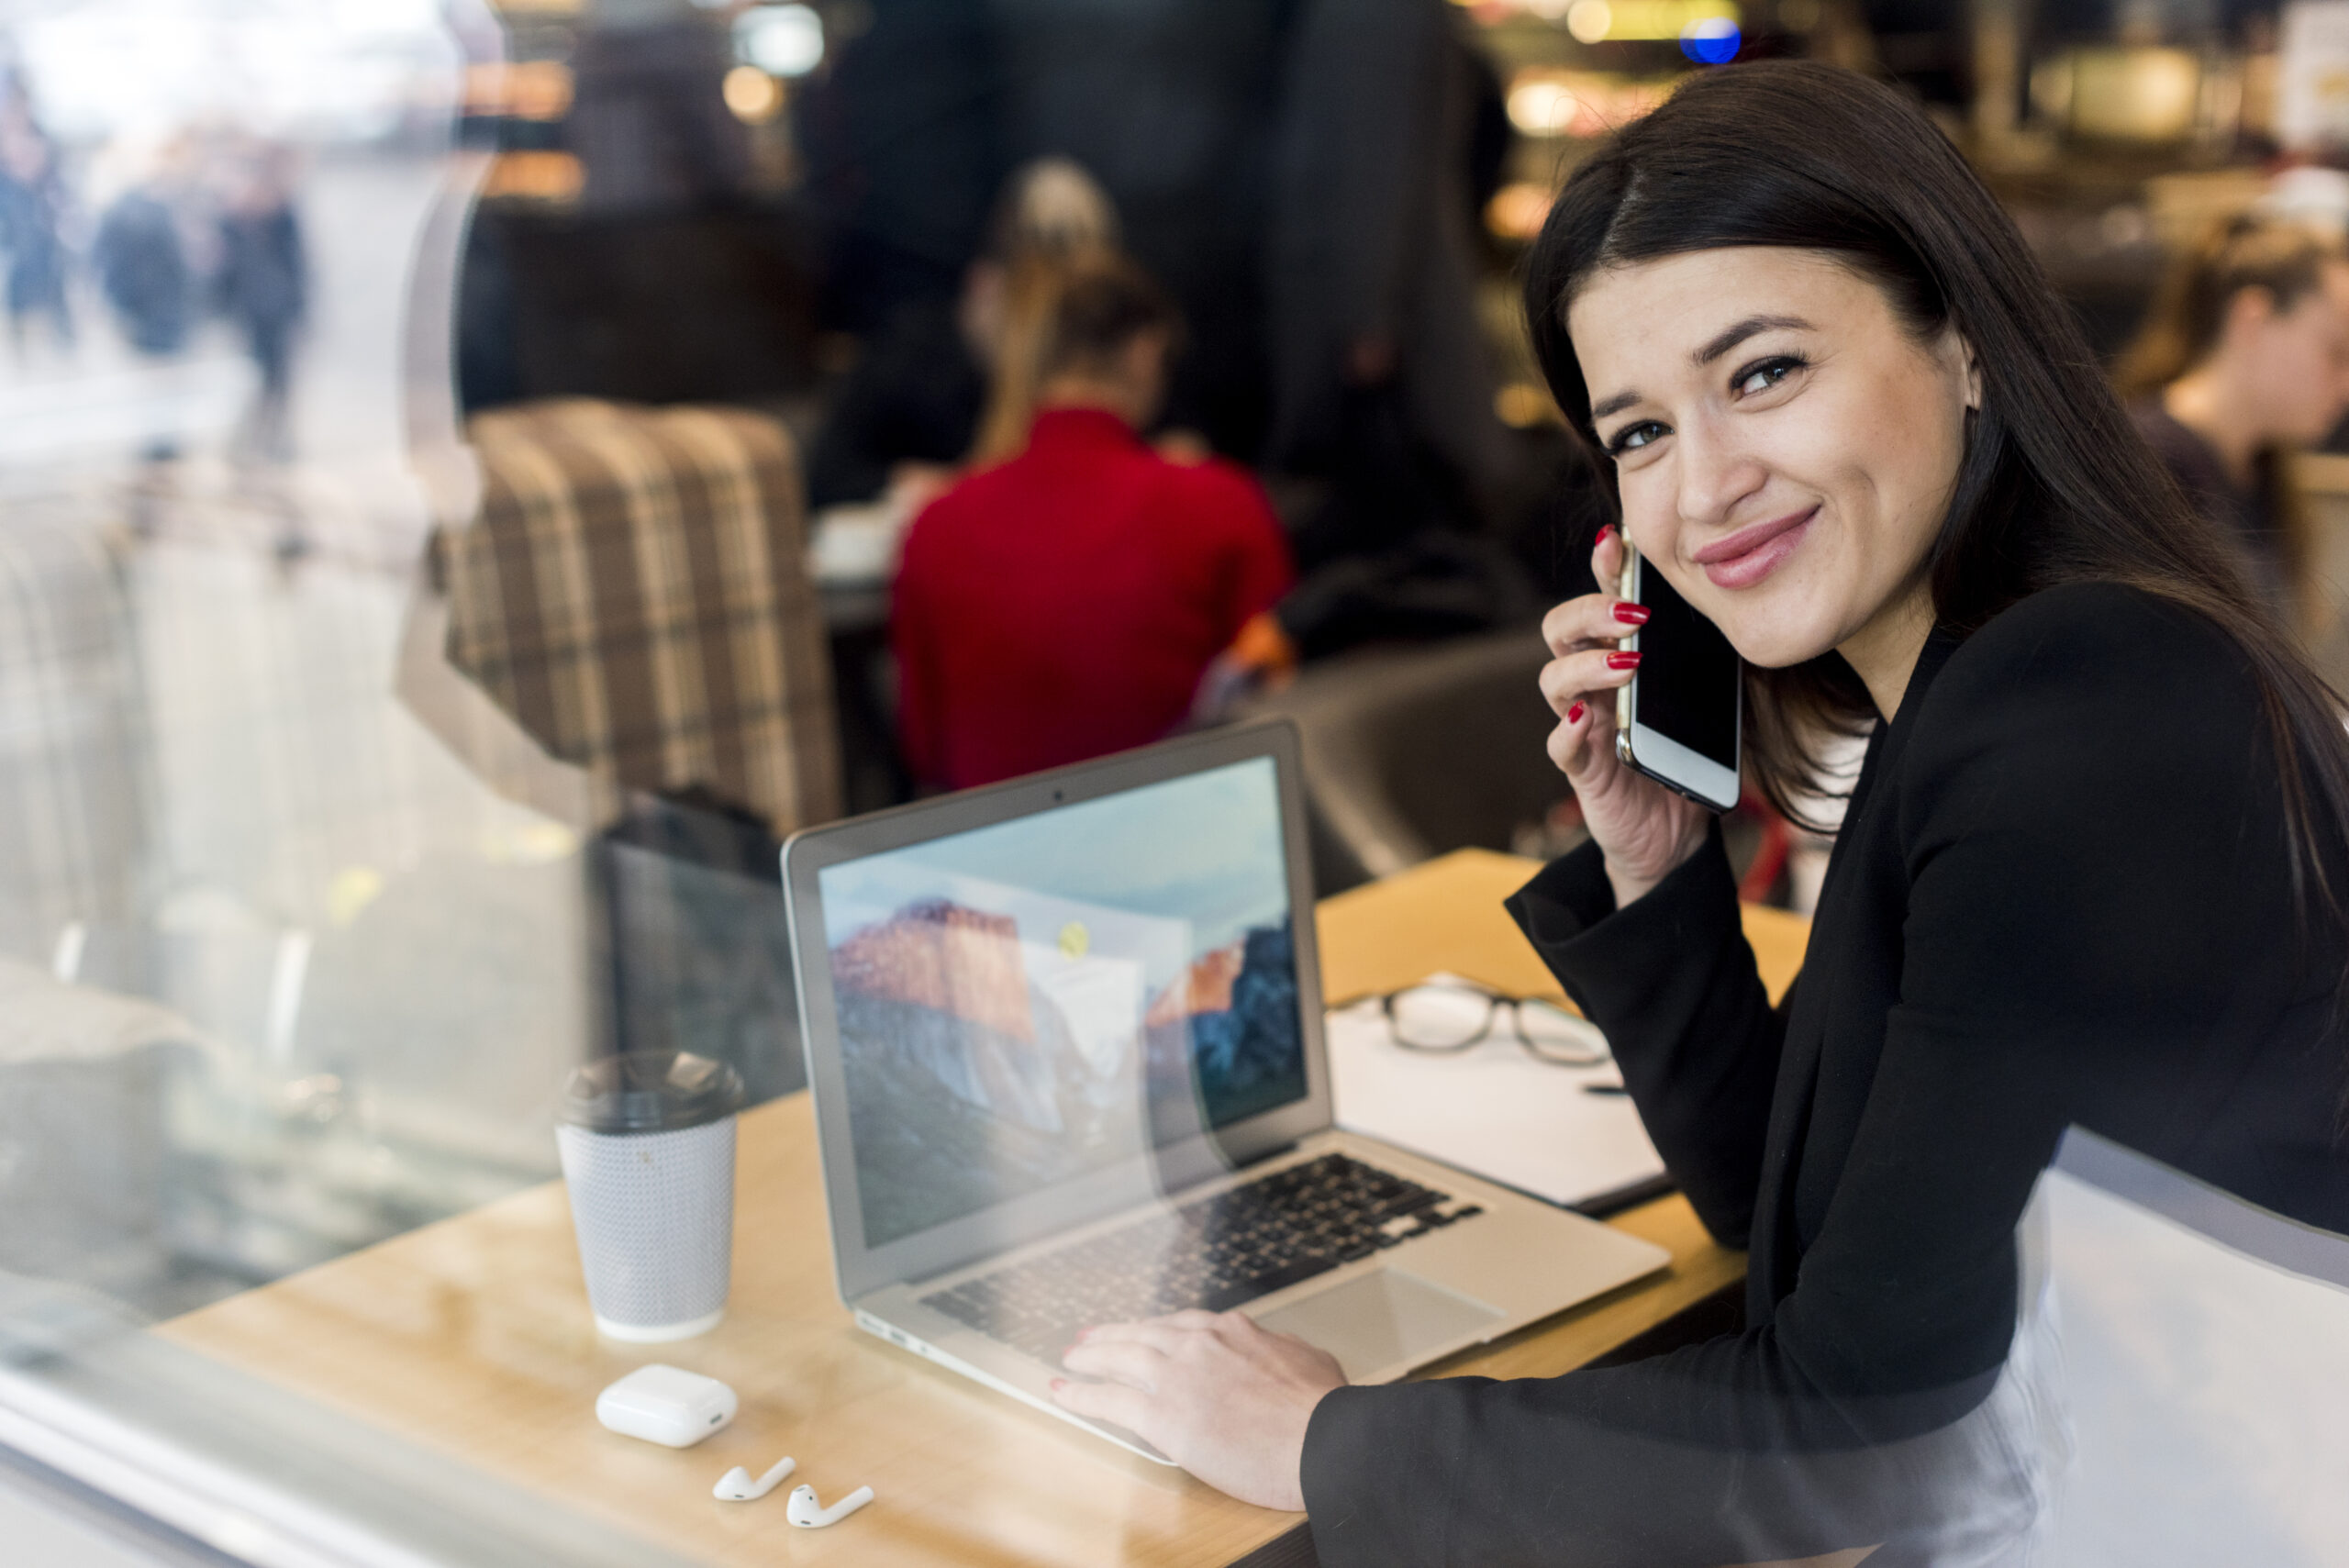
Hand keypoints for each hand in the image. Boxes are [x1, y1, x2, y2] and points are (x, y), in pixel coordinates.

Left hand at [1051, 1310, 1346, 1510]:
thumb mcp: (1309, 1359)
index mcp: (1233, 1330)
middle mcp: (1199, 1344)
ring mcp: (1177, 1375)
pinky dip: (1081, 1394)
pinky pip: (1109, 1400)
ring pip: (1119, 1357)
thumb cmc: (1324, 1410)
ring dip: (1089, 1357)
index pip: (1181, 1325)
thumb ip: (1282, 1351)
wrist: (1322, 1440)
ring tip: (1070, 1360)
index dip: (1154, 1328)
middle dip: (1111, 1335)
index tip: (1141, 1330)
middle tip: (1088, 1338)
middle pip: (1142, 1333)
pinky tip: (1063, 1393)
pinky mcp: (1162, 1415)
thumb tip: (1281, 1352)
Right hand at [1539, 525, 1711, 906]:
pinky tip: (1588, 720)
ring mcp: (1583, 724)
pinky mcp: (1582, 769)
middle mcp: (1592, 685)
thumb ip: (1705, 661)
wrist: (1675, 834)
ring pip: (1553, 679)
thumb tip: (1730, 611)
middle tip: (1631, 616)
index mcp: (1619, 658)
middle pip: (1560, 630)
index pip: (1601, 603)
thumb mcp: (1706, 700)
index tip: (1617, 543)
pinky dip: (1569, 731)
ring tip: (1629, 666)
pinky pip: (1560, 746)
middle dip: (1589, 613)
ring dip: (1588, 665)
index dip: (1603, 572)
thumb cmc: (1685, 758)